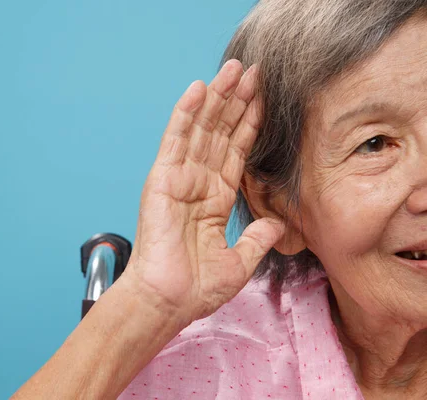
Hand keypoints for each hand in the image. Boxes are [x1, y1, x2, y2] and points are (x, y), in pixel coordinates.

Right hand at [123, 60, 284, 325]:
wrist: (169, 300)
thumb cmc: (195, 288)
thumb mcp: (239, 263)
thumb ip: (257, 239)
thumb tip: (277, 224)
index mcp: (214, 200)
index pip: (236, 152)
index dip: (251, 125)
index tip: (265, 99)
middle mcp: (197, 183)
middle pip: (220, 133)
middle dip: (237, 101)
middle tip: (254, 71)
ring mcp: (179, 177)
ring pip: (201, 129)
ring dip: (217, 98)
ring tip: (234, 68)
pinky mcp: (162, 178)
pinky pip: (176, 139)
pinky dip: (186, 113)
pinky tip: (199, 88)